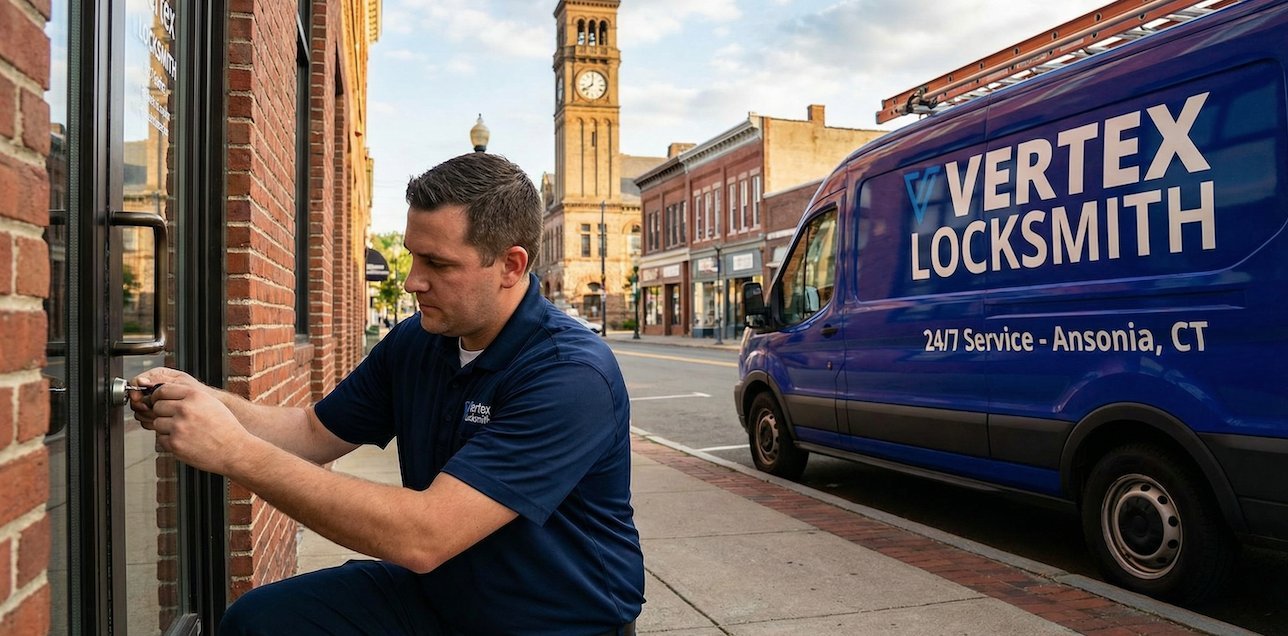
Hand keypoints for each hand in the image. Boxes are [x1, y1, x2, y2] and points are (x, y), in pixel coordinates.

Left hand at [132, 373, 256, 475]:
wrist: (235, 450)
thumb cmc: (224, 427)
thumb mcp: (211, 403)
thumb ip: (189, 396)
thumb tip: (164, 392)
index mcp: (194, 395)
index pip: (162, 389)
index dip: (158, 396)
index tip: (160, 401)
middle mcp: (185, 409)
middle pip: (157, 406)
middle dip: (163, 413)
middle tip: (175, 420)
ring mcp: (178, 427)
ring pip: (157, 423)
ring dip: (165, 427)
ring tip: (183, 432)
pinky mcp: (175, 444)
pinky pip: (160, 439)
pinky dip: (169, 441)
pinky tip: (185, 441)